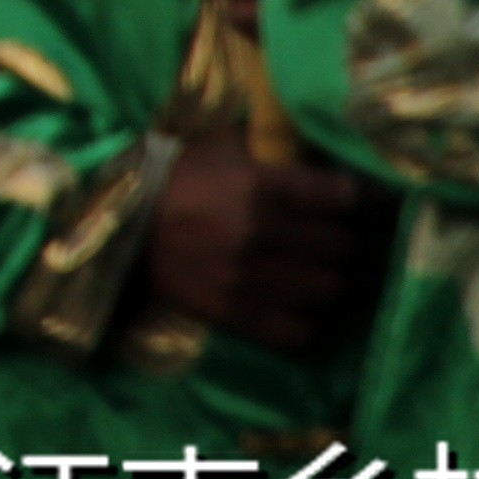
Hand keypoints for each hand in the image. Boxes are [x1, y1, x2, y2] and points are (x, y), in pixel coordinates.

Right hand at [140, 137, 380, 357]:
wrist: (112, 222)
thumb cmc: (169, 176)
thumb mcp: (219, 148)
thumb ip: (271, 150)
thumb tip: (324, 149)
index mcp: (258, 185)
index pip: (342, 197)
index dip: (361, 198)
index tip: (366, 200)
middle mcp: (259, 234)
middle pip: (341, 247)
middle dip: (342, 240)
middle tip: (334, 236)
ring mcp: (247, 279)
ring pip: (328, 289)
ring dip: (328, 279)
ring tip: (317, 270)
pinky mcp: (234, 315)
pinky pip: (299, 330)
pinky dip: (305, 319)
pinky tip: (296, 303)